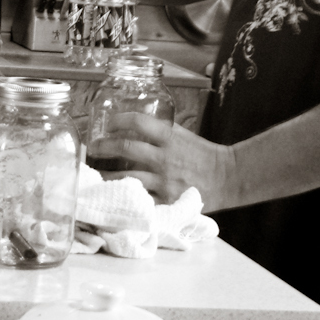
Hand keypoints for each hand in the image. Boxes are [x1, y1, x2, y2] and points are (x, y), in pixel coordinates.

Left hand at [90, 112, 236, 209]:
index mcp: (169, 138)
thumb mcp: (182, 135)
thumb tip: (130, 126)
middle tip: (91, 148)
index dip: (119, 120)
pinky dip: (125, 197)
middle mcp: (164, 157)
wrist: (227, 177)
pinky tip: (113, 196)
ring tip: (94, 175)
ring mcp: (164, 180)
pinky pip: (140, 199)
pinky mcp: (166, 200)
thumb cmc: (202, 155)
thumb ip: (159, 132)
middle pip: (125, 148)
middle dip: (103, 147)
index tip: (108, 124)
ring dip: (106, 176)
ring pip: (126, 177)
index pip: (138, 122)